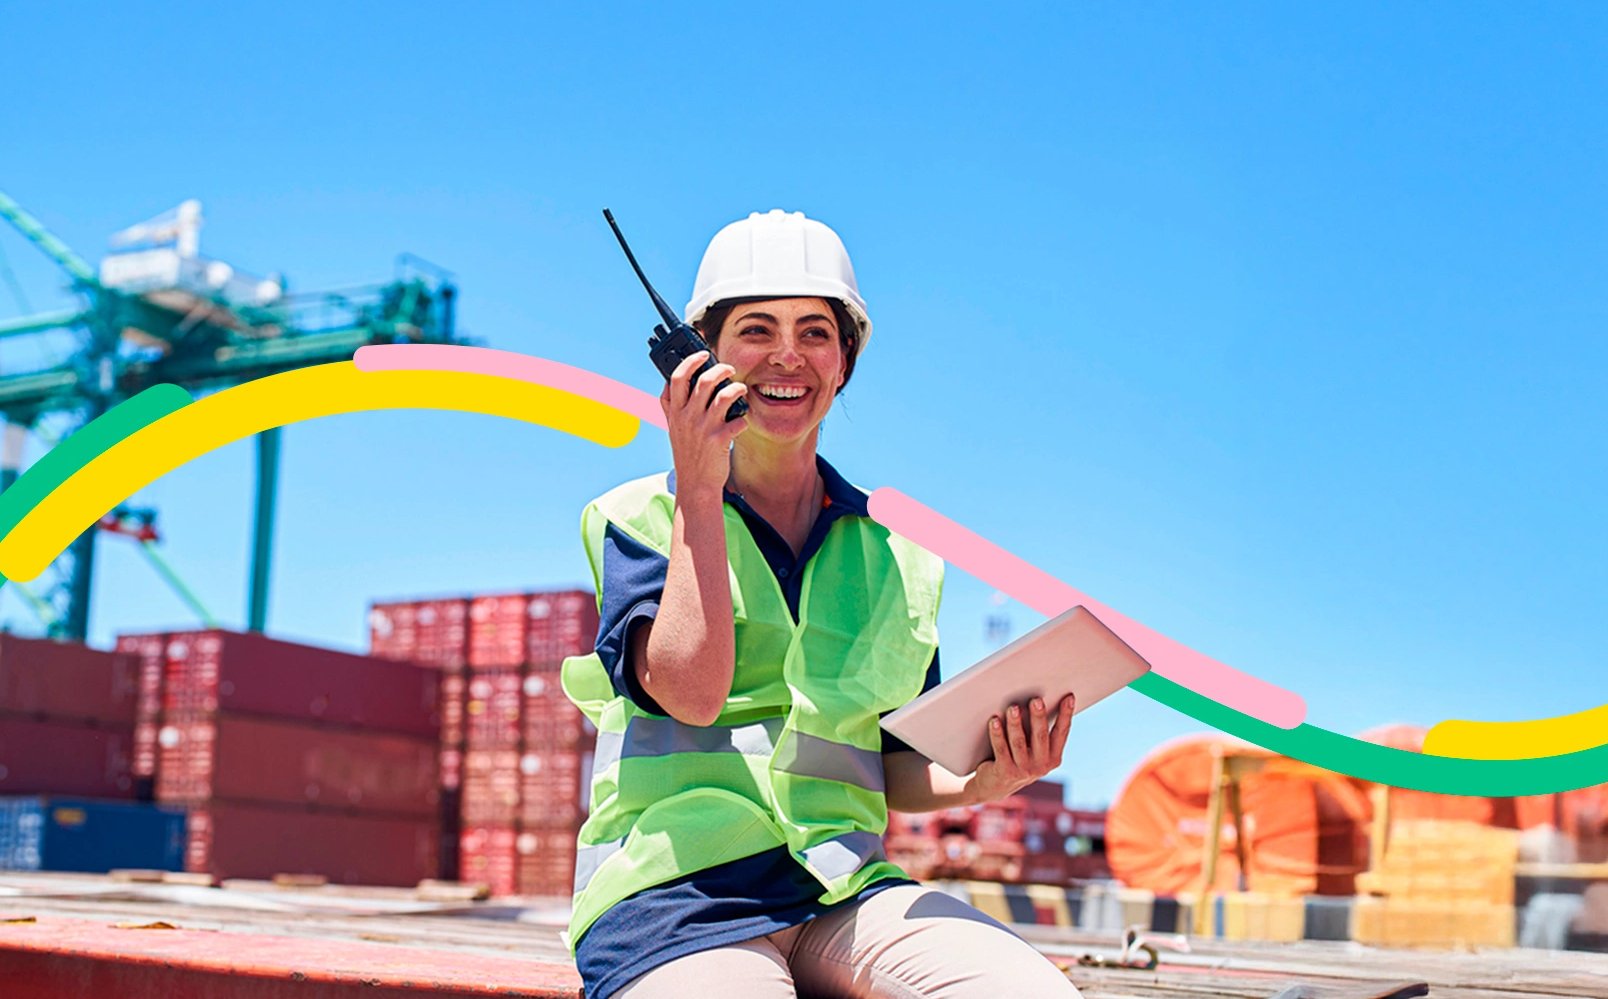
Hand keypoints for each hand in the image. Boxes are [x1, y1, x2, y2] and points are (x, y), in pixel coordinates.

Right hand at [660, 350, 747, 500]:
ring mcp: (703, 429)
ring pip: (724, 396)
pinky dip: (744, 418)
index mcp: (675, 412)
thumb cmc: (688, 454)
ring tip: (742, 389)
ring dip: (737, 388)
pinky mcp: (719, 440)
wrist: (696, 485)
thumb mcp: (673, 428)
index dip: (690, 361)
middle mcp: (687, 418)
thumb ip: (672, 406)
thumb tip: (672, 382)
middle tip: (729, 368)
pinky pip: (738, 420)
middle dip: (720, 369)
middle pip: (703, 381)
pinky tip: (742, 422)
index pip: (677, 378)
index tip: (702, 353)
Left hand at [968, 694, 1074, 802]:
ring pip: (1019, 742)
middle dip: (1039, 717)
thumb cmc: (1017, 757)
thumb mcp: (1034, 749)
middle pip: (1041, 736)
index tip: (1068, 696)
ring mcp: (1023, 770)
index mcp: (1053, 758)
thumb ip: (1039, 730)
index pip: (1061, 732)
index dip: (1066, 714)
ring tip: (1012, 708)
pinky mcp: (1005, 772)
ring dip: (1015, 723)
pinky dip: (997, 733)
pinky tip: (994, 720)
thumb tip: (1040, 700)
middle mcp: (1041, 766)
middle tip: (1036, 699)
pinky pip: (1001, 749)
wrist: (996, 785)